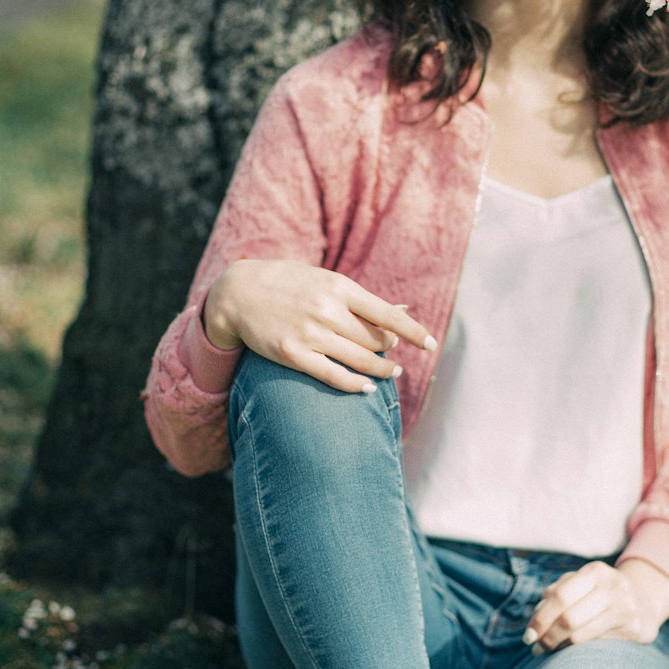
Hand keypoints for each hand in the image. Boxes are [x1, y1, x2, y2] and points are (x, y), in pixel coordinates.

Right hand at [202, 259, 435, 392]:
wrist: (238, 293)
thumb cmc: (289, 284)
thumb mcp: (326, 281)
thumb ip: (361, 300)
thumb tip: (403, 312)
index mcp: (339, 287)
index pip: (386, 314)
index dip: (413, 332)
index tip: (431, 344)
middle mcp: (327, 310)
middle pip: (375, 340)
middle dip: (389, 350)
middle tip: (394, 355)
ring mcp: (310, 334)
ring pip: (360, 360)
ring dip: (380, 370)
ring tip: (390, 372)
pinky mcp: (293, 355)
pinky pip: (334, 376)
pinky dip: (356, 385)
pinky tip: (367, 388)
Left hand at [524, 558, 668, 651]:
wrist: (643, 601)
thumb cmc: (598, 593)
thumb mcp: (580, 584)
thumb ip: (556, 594)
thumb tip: (537, 614)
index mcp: (595, 571)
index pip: (560, 597)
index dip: (541, 618)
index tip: (528, 636)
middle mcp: (614, 587)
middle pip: (569, 618)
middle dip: (547, 637)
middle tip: (535, 648)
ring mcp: (626, 608)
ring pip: (582, 635)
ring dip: (559, 647)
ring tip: (547, 652)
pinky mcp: (634, 629)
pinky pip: (596, 645)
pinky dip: (577, 651)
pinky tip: (569, 652)